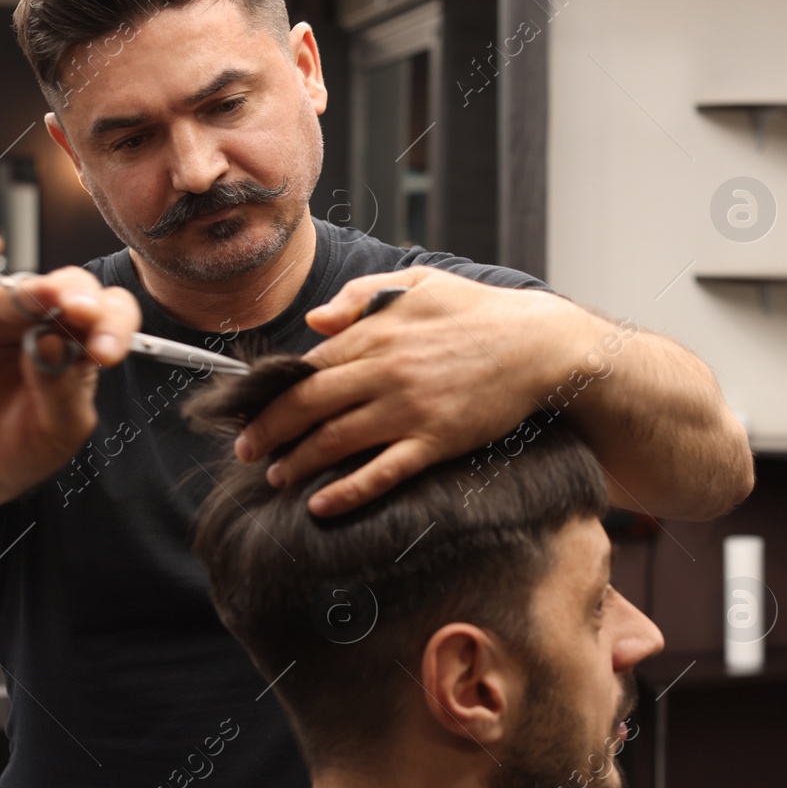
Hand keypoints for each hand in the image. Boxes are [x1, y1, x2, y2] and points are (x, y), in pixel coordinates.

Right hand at [0, 233, 141, 507]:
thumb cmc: (24, 443)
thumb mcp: (60, 429)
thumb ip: (63, 391)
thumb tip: (51, 344)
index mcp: (85, 344)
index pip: (113, 316)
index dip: (115, 327)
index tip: (106, 354)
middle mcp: (49, 321)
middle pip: (75, 291)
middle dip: (82, 300)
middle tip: (83, 315)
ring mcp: (5, 316)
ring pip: (26, 289)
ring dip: (38, 291)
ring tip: (44, 297)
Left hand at [233, 267, 584, 515]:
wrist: (538, 343)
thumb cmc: (479, 311)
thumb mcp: (418, 282)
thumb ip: (361, 297)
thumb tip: (315, 323)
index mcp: (377, 332)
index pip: (308, 366)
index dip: (275, 392)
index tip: (253, 410)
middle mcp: (385, 371)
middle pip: (309, 405)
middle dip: (270, 431)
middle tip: (248, 451)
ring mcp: (410, 408)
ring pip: (336, 440)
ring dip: (298, 462)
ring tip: (277, 477)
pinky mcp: (437, 440)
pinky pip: (383, 471)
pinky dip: (348, 490)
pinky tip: (322, 504)